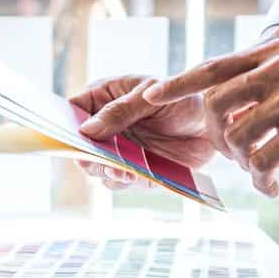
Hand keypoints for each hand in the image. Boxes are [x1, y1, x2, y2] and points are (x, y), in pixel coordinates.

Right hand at [70, 75, 216, 189]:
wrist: (214, 122)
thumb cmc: (181, 97)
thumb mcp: (149, 96)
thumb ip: (119, 112)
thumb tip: (86, 130)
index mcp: (103, 99)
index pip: (72, 110)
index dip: (64, 123)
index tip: (66, 135)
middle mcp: (107, 127)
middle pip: (80, 145)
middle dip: (85, 153)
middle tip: (92, 158)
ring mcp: (119, 150)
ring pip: (97, 167)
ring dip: (104, 170)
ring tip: (118, 168)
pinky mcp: (135, 170)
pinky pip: (120, 181)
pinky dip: (124, 180)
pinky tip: (132, 175)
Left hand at [138, 39, 278, 195]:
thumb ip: (263, 84)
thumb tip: (221, 107)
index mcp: (273, 53)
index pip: (214, 68)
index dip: (179, 84)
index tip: (149, 96)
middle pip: (215, 107)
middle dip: (217, 141)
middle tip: (239, 157)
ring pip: (236, 139)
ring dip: (242, 163)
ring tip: (261, 170)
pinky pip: (262, 162)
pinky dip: (262, 180)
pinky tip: (274, 186)